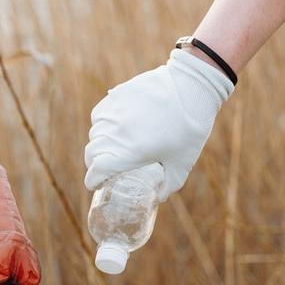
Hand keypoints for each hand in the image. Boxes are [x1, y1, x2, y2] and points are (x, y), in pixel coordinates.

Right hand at [85, 48, 232, 200]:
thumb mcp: (182, 163)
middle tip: (104, 169)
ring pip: (94, 133)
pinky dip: (102, 124)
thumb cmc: (190, 129)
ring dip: (98, 144)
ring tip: (110, 147)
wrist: (192, 86)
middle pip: (91, 154)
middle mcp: (115, 134)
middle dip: (94, 164)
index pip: (96, 171)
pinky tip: (113, 126)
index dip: (93, 181)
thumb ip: (169, 185)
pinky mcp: (116, 96)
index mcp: (128, 153)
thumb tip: (158, 198)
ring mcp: (114, 113)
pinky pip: (100, 115)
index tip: (96, 185)